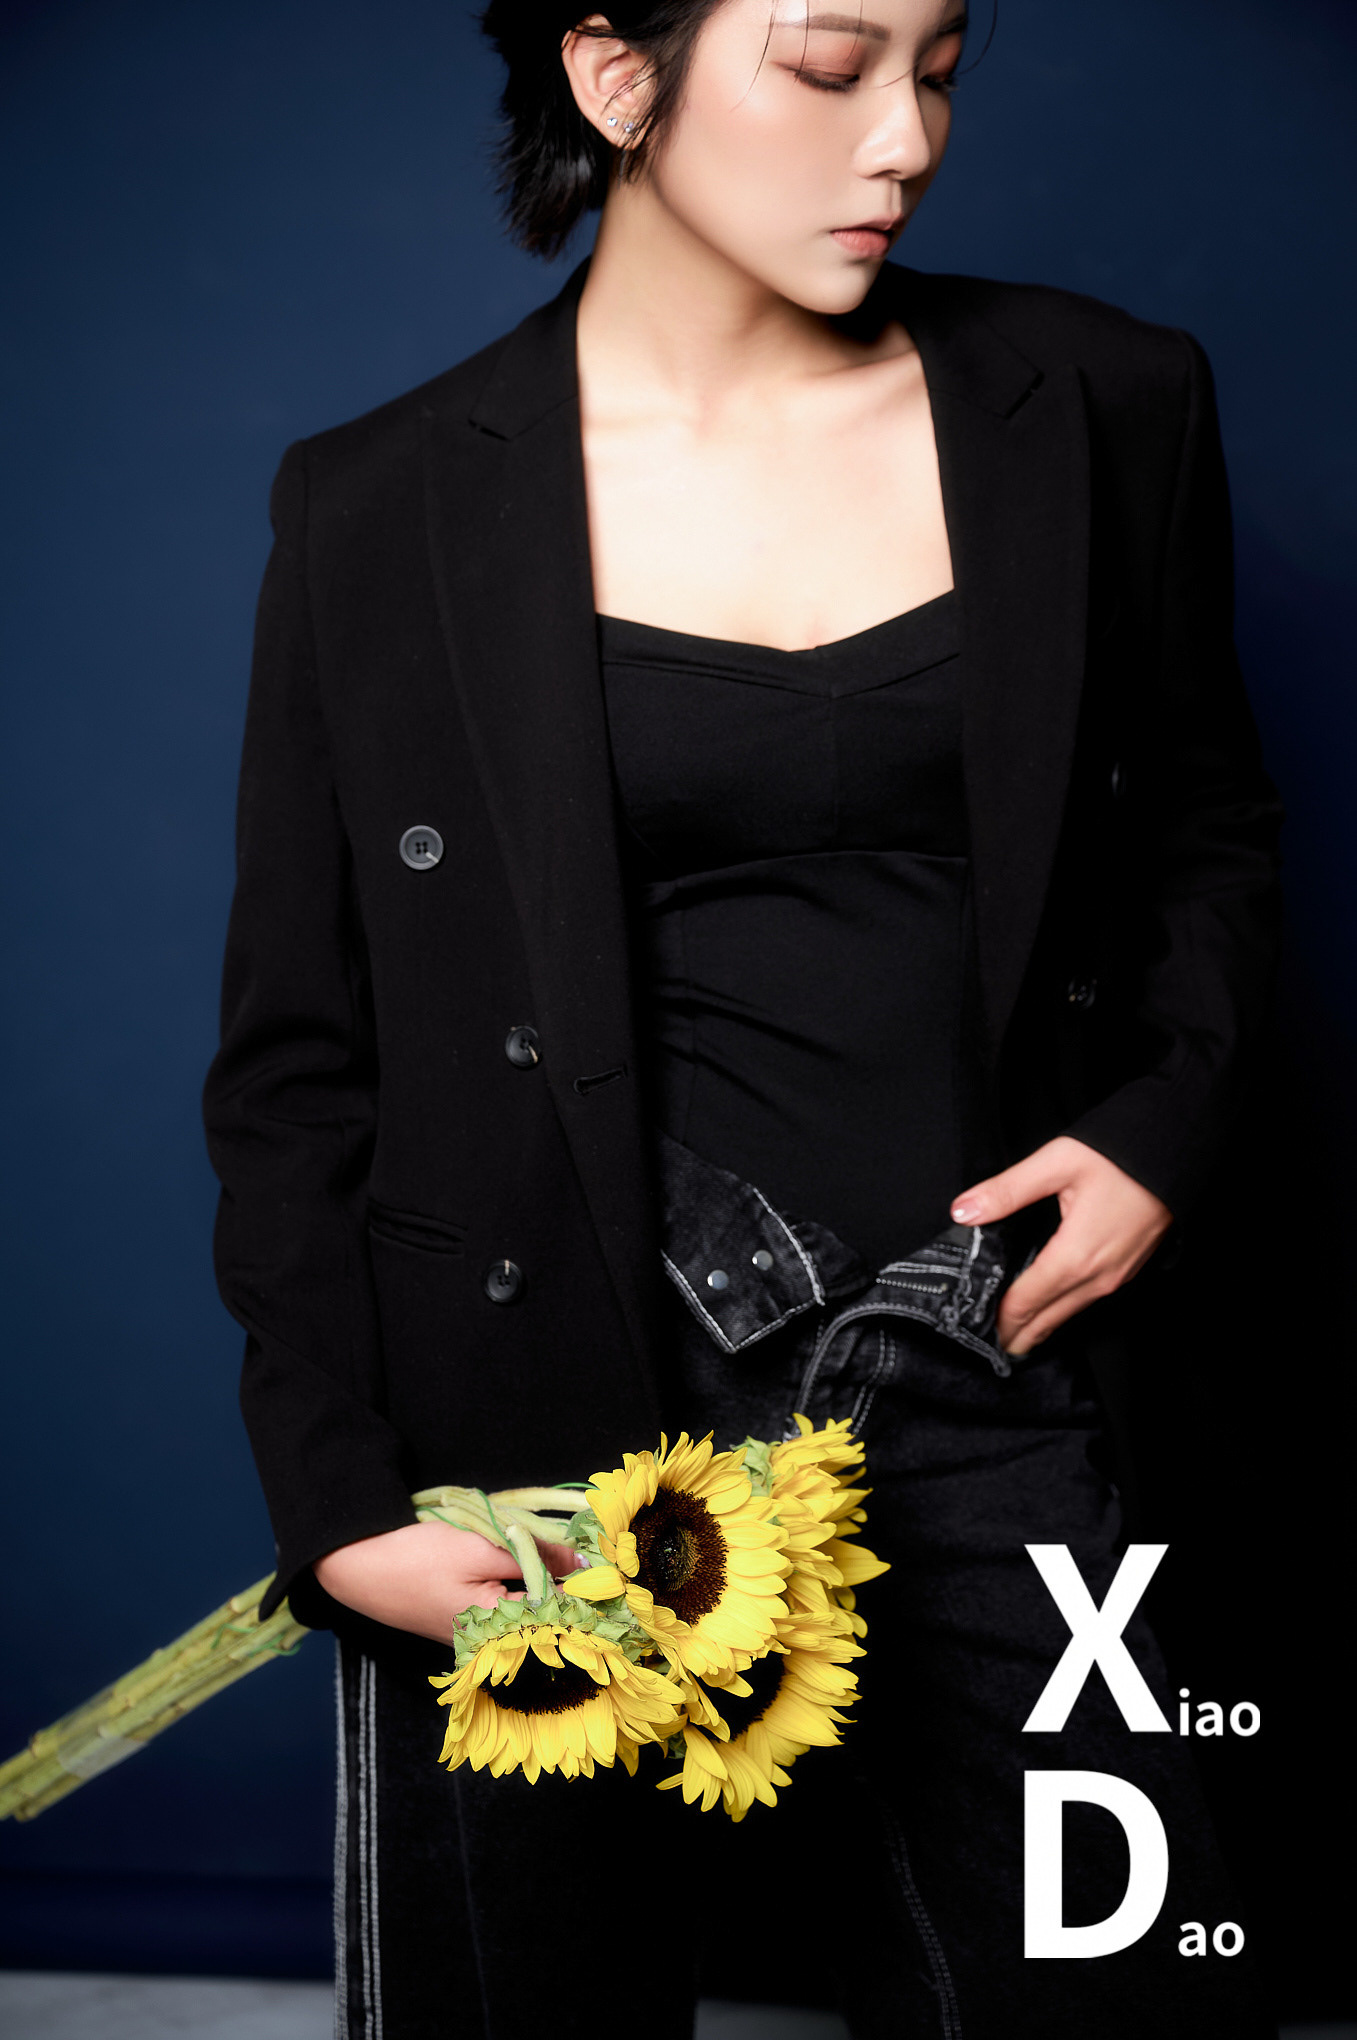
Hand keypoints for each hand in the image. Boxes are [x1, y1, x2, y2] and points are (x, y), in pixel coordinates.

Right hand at [312, 1519, 582, 1646]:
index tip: (611, 1569)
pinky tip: (528, 1567)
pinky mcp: (463, 1624)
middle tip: (590, 1556)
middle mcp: (491, 1643)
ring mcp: (476, 1636)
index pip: (561, 1615)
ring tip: (565, 1559)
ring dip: (545, 1586)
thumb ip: (532, 1557)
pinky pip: (504, 1609)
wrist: (358, 1568)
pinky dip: (520, 1589)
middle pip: (544, 1616)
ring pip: (526, 1611)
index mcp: (499, 1629)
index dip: (587, 1590)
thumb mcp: (480, 1549)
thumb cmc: (419, 1558)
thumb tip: (581, 1563)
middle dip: (568, 1588)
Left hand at [950, 1136, 1171, 1355]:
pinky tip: (1046, 1310)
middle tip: (983, 1346)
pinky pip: (1085, 1303)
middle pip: (1046, 1321)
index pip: (1024, 1303)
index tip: (970, 1329)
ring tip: (1008, 1336)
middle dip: (1014, 1335)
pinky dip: (1060, 1312)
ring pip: (1068, 1316)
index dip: (997, 1320)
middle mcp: (1097, 1278)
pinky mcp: (1126, 1272)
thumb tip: (963, 1211)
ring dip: (1037, 1328)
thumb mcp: (1057, 1163)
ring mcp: (1115, 1278)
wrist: (1175, 1154)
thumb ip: (1007, 1190)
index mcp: (1074, 1257)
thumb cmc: (1121, 1156)